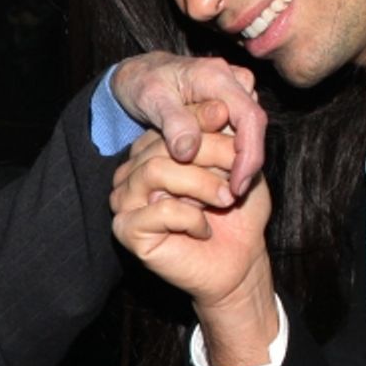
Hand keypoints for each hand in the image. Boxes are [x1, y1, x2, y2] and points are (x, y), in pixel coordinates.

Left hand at [110, 52, 264, 196]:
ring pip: (247, 135)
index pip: (250, 118)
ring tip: (211, 189)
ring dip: (233, 163)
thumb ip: (172, 123)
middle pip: (253, 129)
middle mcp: (234, 82)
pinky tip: (208, 175)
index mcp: (217, 77)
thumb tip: (189, 152)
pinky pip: (237, 135)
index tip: (237, 187)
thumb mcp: (150, 99)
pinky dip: (226, 157)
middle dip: (243, 165)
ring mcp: (236, 94)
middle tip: (224, 196)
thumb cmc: (143, 82)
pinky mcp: (232, 107)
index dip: (249, 155)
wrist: (141, 74)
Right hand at [110, 127, 276, 365]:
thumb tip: (218, 105)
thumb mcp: (239, 166)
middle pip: (164, 144)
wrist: (239, 261)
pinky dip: (190, 217)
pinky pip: (157, 209)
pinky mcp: (126, 230)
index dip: (205, 123)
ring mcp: (125, 200)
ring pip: (156, 171)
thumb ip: (226, 137)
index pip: (171, 123)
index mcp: (153, 151)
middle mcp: (133, 172)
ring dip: (201, 185)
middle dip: (210, 156)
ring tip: (225, 201)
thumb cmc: (237, 214)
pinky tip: (203, 229)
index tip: (237, 136)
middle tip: (236, 179)